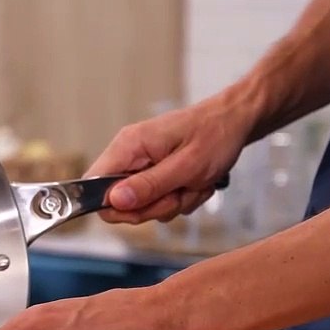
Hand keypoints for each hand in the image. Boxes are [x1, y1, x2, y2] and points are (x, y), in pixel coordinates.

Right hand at [88, 97, 248, 224]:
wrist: (235, 123)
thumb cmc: (215, 135)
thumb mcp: (186, 166)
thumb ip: (149, 185)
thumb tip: (114, 201)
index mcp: (129, 146)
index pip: (94, 185)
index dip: (114, 206)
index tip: (145, 207)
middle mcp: (130, 155)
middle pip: (119, 203)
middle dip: (153, 207)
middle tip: (178, 193)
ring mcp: (142, 165)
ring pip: (143, 206)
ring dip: (172, 203)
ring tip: (192, 183)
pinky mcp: (155, 174)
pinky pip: (158, 202)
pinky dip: (180, 198)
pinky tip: (194, 183)